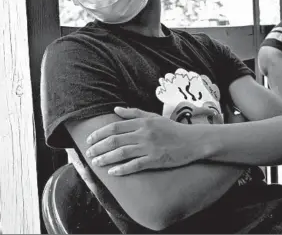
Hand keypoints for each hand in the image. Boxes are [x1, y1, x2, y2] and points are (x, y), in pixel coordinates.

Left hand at [86, 107, 200, 175]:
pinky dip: (122, 169)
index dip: (100, 133)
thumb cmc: (173, 129)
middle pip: (115, 140)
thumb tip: (115, 110)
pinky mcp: (156, 159)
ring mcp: (150, 147)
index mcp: (143, 122)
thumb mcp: (154, 117)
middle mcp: (144, 133)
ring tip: (96, 163)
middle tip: (88, 153)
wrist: (193, 141)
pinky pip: (135, 165)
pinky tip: (112, 172)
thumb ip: (134, 113)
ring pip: (122, 153)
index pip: (115, 126)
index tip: (89, 140)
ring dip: (106, 158)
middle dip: (99, 147)